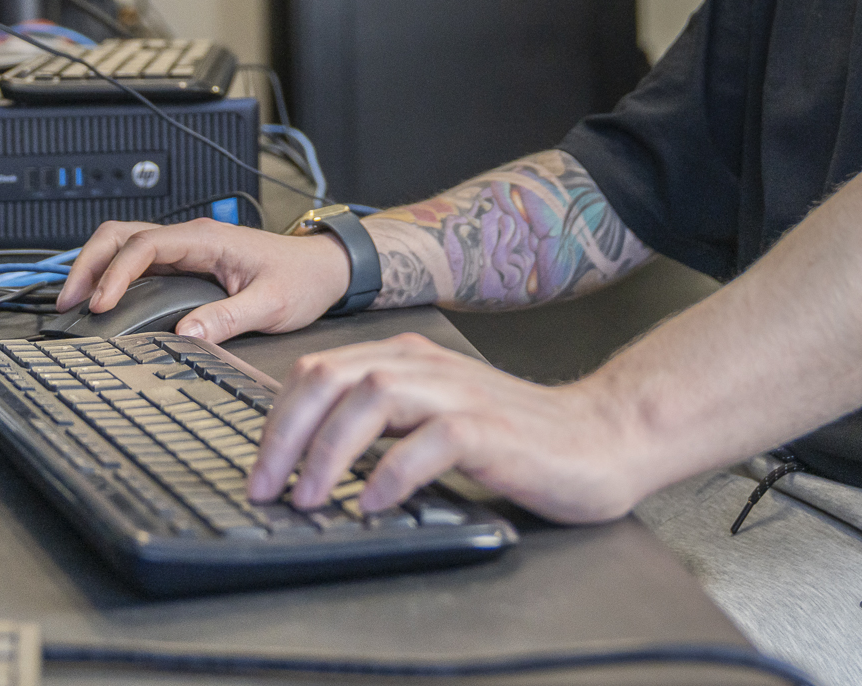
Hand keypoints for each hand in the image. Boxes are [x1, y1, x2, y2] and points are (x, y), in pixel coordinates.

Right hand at [56, 217, 351, 342]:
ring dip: (96, 267)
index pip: (145, 246)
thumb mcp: (272, 304)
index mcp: (207, 239)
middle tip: (69, 302)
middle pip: (121, 234)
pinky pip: (138, 261)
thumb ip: (229, 318)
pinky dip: (112, 275)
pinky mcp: (186, 262)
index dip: (116, 274)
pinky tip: (103, 301)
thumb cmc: (303, 279)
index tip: (101, 305)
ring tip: (76, 303)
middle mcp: (192, 237)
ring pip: (124, 243)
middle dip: (89, 263)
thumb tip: (186, 333)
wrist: (324, 268)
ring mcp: (186, 248)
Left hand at [247, 331, 653, 522]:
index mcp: (408, 360)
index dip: (276, 419)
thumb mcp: (437, 416)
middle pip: (331, 377)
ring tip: (310, 498)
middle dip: (285, 434)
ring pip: (372, 398)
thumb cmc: (519, 434)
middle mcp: (428, 368)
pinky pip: (431, 441)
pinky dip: (393, 471)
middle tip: (266, 487)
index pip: (318, 371)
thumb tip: (309, 458)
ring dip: (329, 451)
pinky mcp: (493, 429)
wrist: (602, 435)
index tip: (259, 468)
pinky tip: (375, 502)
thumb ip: (384, 422)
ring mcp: (461, 394)